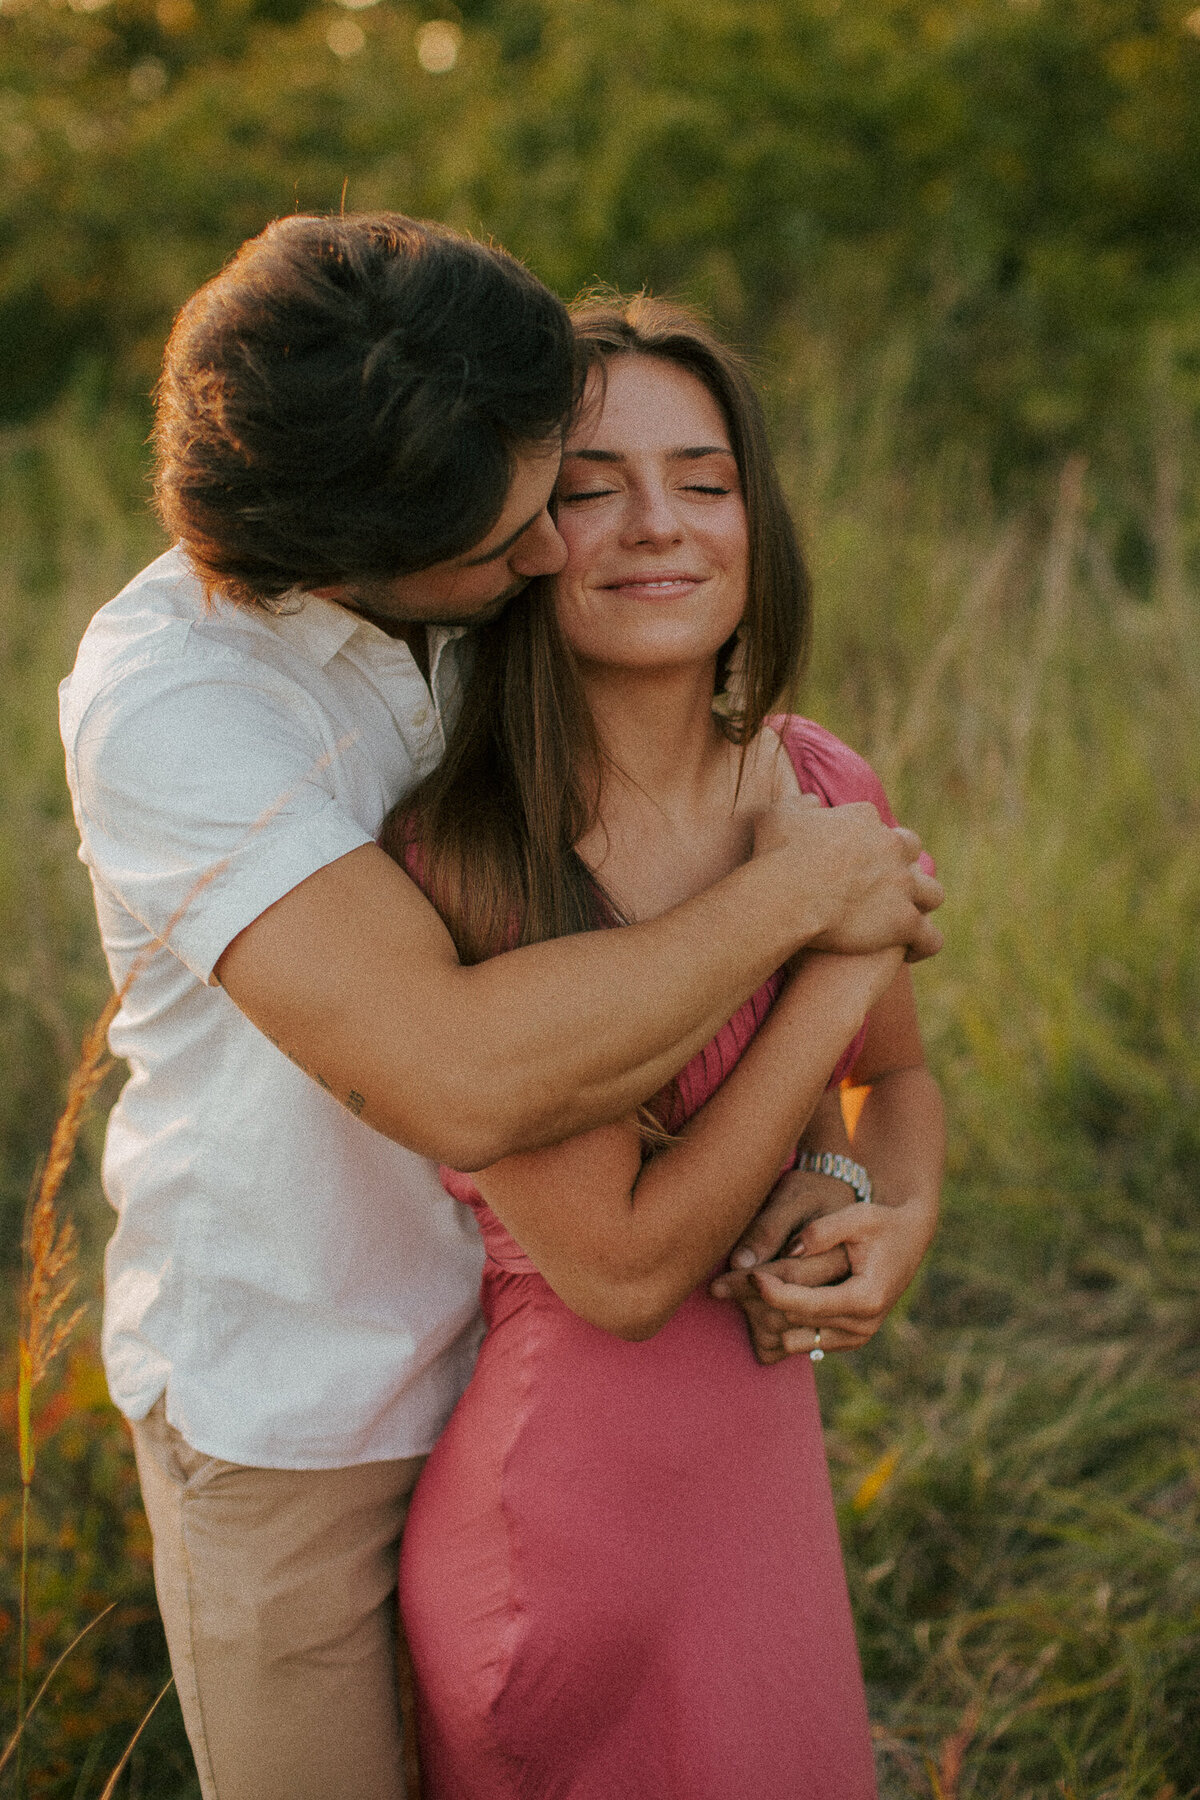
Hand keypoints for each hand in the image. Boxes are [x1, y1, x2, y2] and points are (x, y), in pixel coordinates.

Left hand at [711, 1197, 935, 1364]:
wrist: (908, 1240)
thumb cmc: (880, 1223)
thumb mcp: (858, 1216)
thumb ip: (826, 1230)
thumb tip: (791, 1249)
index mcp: (866, 1298)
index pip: (809, 1304)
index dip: (774, 1292)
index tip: (746, 1276)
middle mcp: (862, 1326)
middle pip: (796, 1325)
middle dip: (757, 1307)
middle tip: (721, 1288)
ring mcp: (854, 1338)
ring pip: (794, 1340)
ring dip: (763, 1321)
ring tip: (733, 1296)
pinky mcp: (845, 1340)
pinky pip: (803, 1343)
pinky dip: (778, 1326)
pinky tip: (752, 1305)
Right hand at [750, 797, 943, 962]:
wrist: (787, 895)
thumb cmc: (776, 857)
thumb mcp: (778, 815)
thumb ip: (799, 804)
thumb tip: (812, 801)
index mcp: (865, 819)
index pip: (876, 826)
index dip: (867, 844)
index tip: (854, 860)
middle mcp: (892, 847)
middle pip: (911, 851)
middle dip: (903, 865)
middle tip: (884, 885)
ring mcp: (903, 885)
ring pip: (931, 893)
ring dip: (921, 904)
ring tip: (906, 918)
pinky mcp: (904, 921)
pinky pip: (928, 936)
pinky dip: (923, 944)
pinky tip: (910, 952)